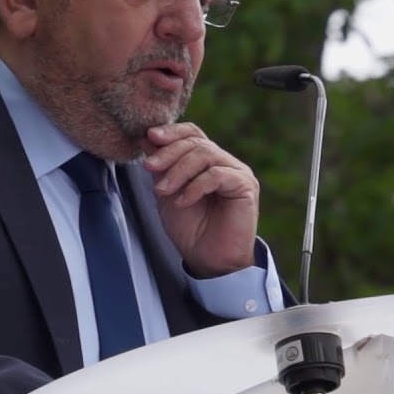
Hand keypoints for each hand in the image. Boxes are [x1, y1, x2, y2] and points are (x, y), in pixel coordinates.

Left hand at [141, 123, 258, 277]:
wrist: (209, 261)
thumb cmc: (191, 229)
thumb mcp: (167, 193)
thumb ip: (161, 167)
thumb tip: (147, 138)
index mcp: (208, 161)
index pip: (192, 133)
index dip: (172, 132)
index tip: (149, 136)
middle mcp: (225, 162)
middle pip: (196, 142)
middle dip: (168, 152)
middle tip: (149, 166)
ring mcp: (237, 172)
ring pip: (205, 154)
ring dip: (178, 171)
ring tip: (162, 190)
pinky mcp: (246, 186)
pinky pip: (217, 175)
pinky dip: (195, 186)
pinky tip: (182, 201)